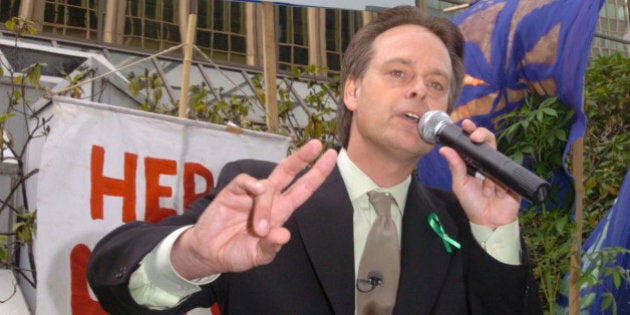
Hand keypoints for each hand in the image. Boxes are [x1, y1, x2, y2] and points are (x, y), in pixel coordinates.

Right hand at [171, 140, 337, 278]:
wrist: (208, 254)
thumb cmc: (236, 252)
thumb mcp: (257, 256)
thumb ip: (270, 247)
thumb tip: (283, 235)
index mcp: (280, 212)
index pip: (303, 189)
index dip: (317, 174)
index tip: (332, 157)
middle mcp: (269, 199)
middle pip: (288, 172)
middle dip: (302, 158)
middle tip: (316, 145)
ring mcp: (250, 194)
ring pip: (267, 184)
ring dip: (265, 207)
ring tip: (259, 230)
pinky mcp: (232, 192)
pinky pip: (245, 181)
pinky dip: (251, 184)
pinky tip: (254, 192)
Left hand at [438, 119, 520, 229]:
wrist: (489, 221)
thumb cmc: (472, 203)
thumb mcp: (460, 184)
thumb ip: (455, 166)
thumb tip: (444, 149)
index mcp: (473, 162)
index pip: (472, 142)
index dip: (471, 131)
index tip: (465, 124)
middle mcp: (487, 162)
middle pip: (488, 141)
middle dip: (482, 135)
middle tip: (475, 137)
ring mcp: (500, 169)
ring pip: (497, 159)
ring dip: (489, 177)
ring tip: (486, 191)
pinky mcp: (512, 177)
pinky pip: (507, 175)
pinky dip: (500, 186)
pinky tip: (497, 194)